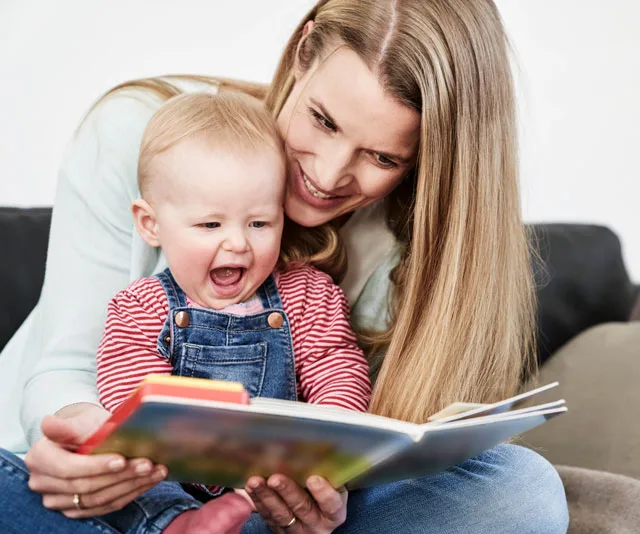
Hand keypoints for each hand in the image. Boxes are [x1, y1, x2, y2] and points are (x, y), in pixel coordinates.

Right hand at [25, 402, 166, 517]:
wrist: (86, 435)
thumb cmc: (85, 424)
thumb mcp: (80, 420)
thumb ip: (66, 426)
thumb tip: (48, 423)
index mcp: (39, 457)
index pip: (68, 468)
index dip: (96, 466)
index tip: (122, 459)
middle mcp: (42, 482)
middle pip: (85, 486)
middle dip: (120, 476)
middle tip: (148, 464)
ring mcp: (57, 499)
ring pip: (97, 499)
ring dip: (130, 486)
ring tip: (155, 471)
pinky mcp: (74, 509)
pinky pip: (104, 507)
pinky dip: (128, 494)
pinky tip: (148, 482)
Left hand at [245, 474, 346, 532]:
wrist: (315, 510)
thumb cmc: (326, 489)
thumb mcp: (332, 483)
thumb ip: (327, 471)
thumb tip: (318, 447)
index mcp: (334, 512)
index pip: (332, 505)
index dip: (323, 493)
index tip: (313, 479)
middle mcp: (317, 523)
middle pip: (302, 508)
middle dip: (287, 492)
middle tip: (275, 478)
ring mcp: (297, 529)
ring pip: (280, 515)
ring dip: (266, 496)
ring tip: (255, 481)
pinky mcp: (279, 530)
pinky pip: (267, 516)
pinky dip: (257, 501)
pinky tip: (249, 488)